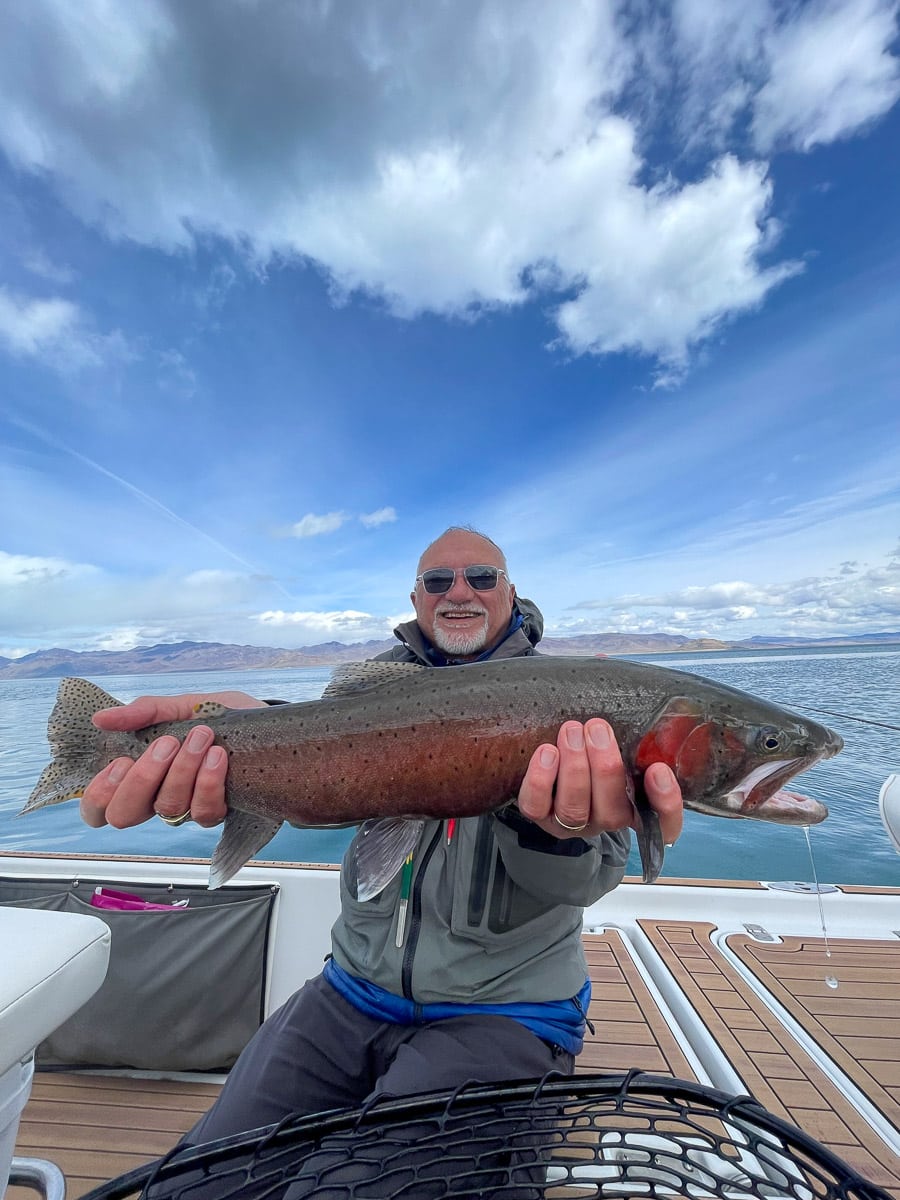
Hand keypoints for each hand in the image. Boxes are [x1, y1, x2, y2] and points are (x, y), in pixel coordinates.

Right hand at [79, 691, 265, 830]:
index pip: (99, 807)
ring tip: (202, 736)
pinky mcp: (219, 811)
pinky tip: (219, 757)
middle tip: (166, 745)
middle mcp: (159, 796)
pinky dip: (209, 781)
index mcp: (141, 774)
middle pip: (124, 815)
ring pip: (168, 807)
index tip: (122, 761)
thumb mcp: (182, 705)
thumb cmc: (219, 716)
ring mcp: (188, 807)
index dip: (100, 792)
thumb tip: (102, 718)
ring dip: (183, 769)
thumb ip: (144, 712)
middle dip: (142, 779)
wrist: (266, 722)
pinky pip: (204, 812)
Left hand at [516, 719, 682, 844]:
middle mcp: (606, 820)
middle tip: (597, 728)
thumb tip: (646, 711)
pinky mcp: (540, 817)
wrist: (554, 773)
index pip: (664, 824)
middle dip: (605, 767)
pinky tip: (546, 752)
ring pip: (574, 809)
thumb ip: (634, 742)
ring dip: (574, 767)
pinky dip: (541, 779)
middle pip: (612, 812)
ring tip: (571, 731)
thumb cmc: (596, 754)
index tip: (659, 770)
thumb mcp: (621, 748)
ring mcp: (572, 824)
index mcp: (636, 807)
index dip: (666, 804)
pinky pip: (537, 807)